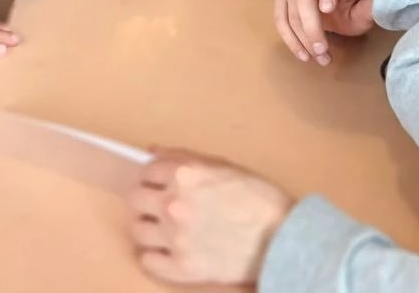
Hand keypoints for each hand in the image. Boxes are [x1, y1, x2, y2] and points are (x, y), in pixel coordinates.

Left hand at [129, 149, 291, 285]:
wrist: (282, 238)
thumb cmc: (258, 198)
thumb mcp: (223, 165)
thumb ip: (184, 156)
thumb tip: (153, 151)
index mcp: (184, 174)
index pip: (147, 170)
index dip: (154, 175)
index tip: (161, 182)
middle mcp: (174, 203)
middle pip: (136, 198)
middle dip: (148, 199)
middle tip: (162, 205)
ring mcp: (176, 237)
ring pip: (138, 230)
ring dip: (150, 227)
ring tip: (166, 229)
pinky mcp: (183, 267)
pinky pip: (149, 261)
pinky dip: (156, 256)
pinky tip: (169, 251)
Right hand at [274, 0, 374, 65]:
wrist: (338, 5)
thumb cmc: (353, 5)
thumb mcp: (364, 8)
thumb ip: (368, 8)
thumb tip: (377, 7)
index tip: (328, 8)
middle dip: (311, 27)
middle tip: (322, 50)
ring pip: (290, 13)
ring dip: (301, 39)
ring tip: (317, 58)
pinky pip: (280, 19)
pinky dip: (289, 39)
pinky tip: (302, 55)